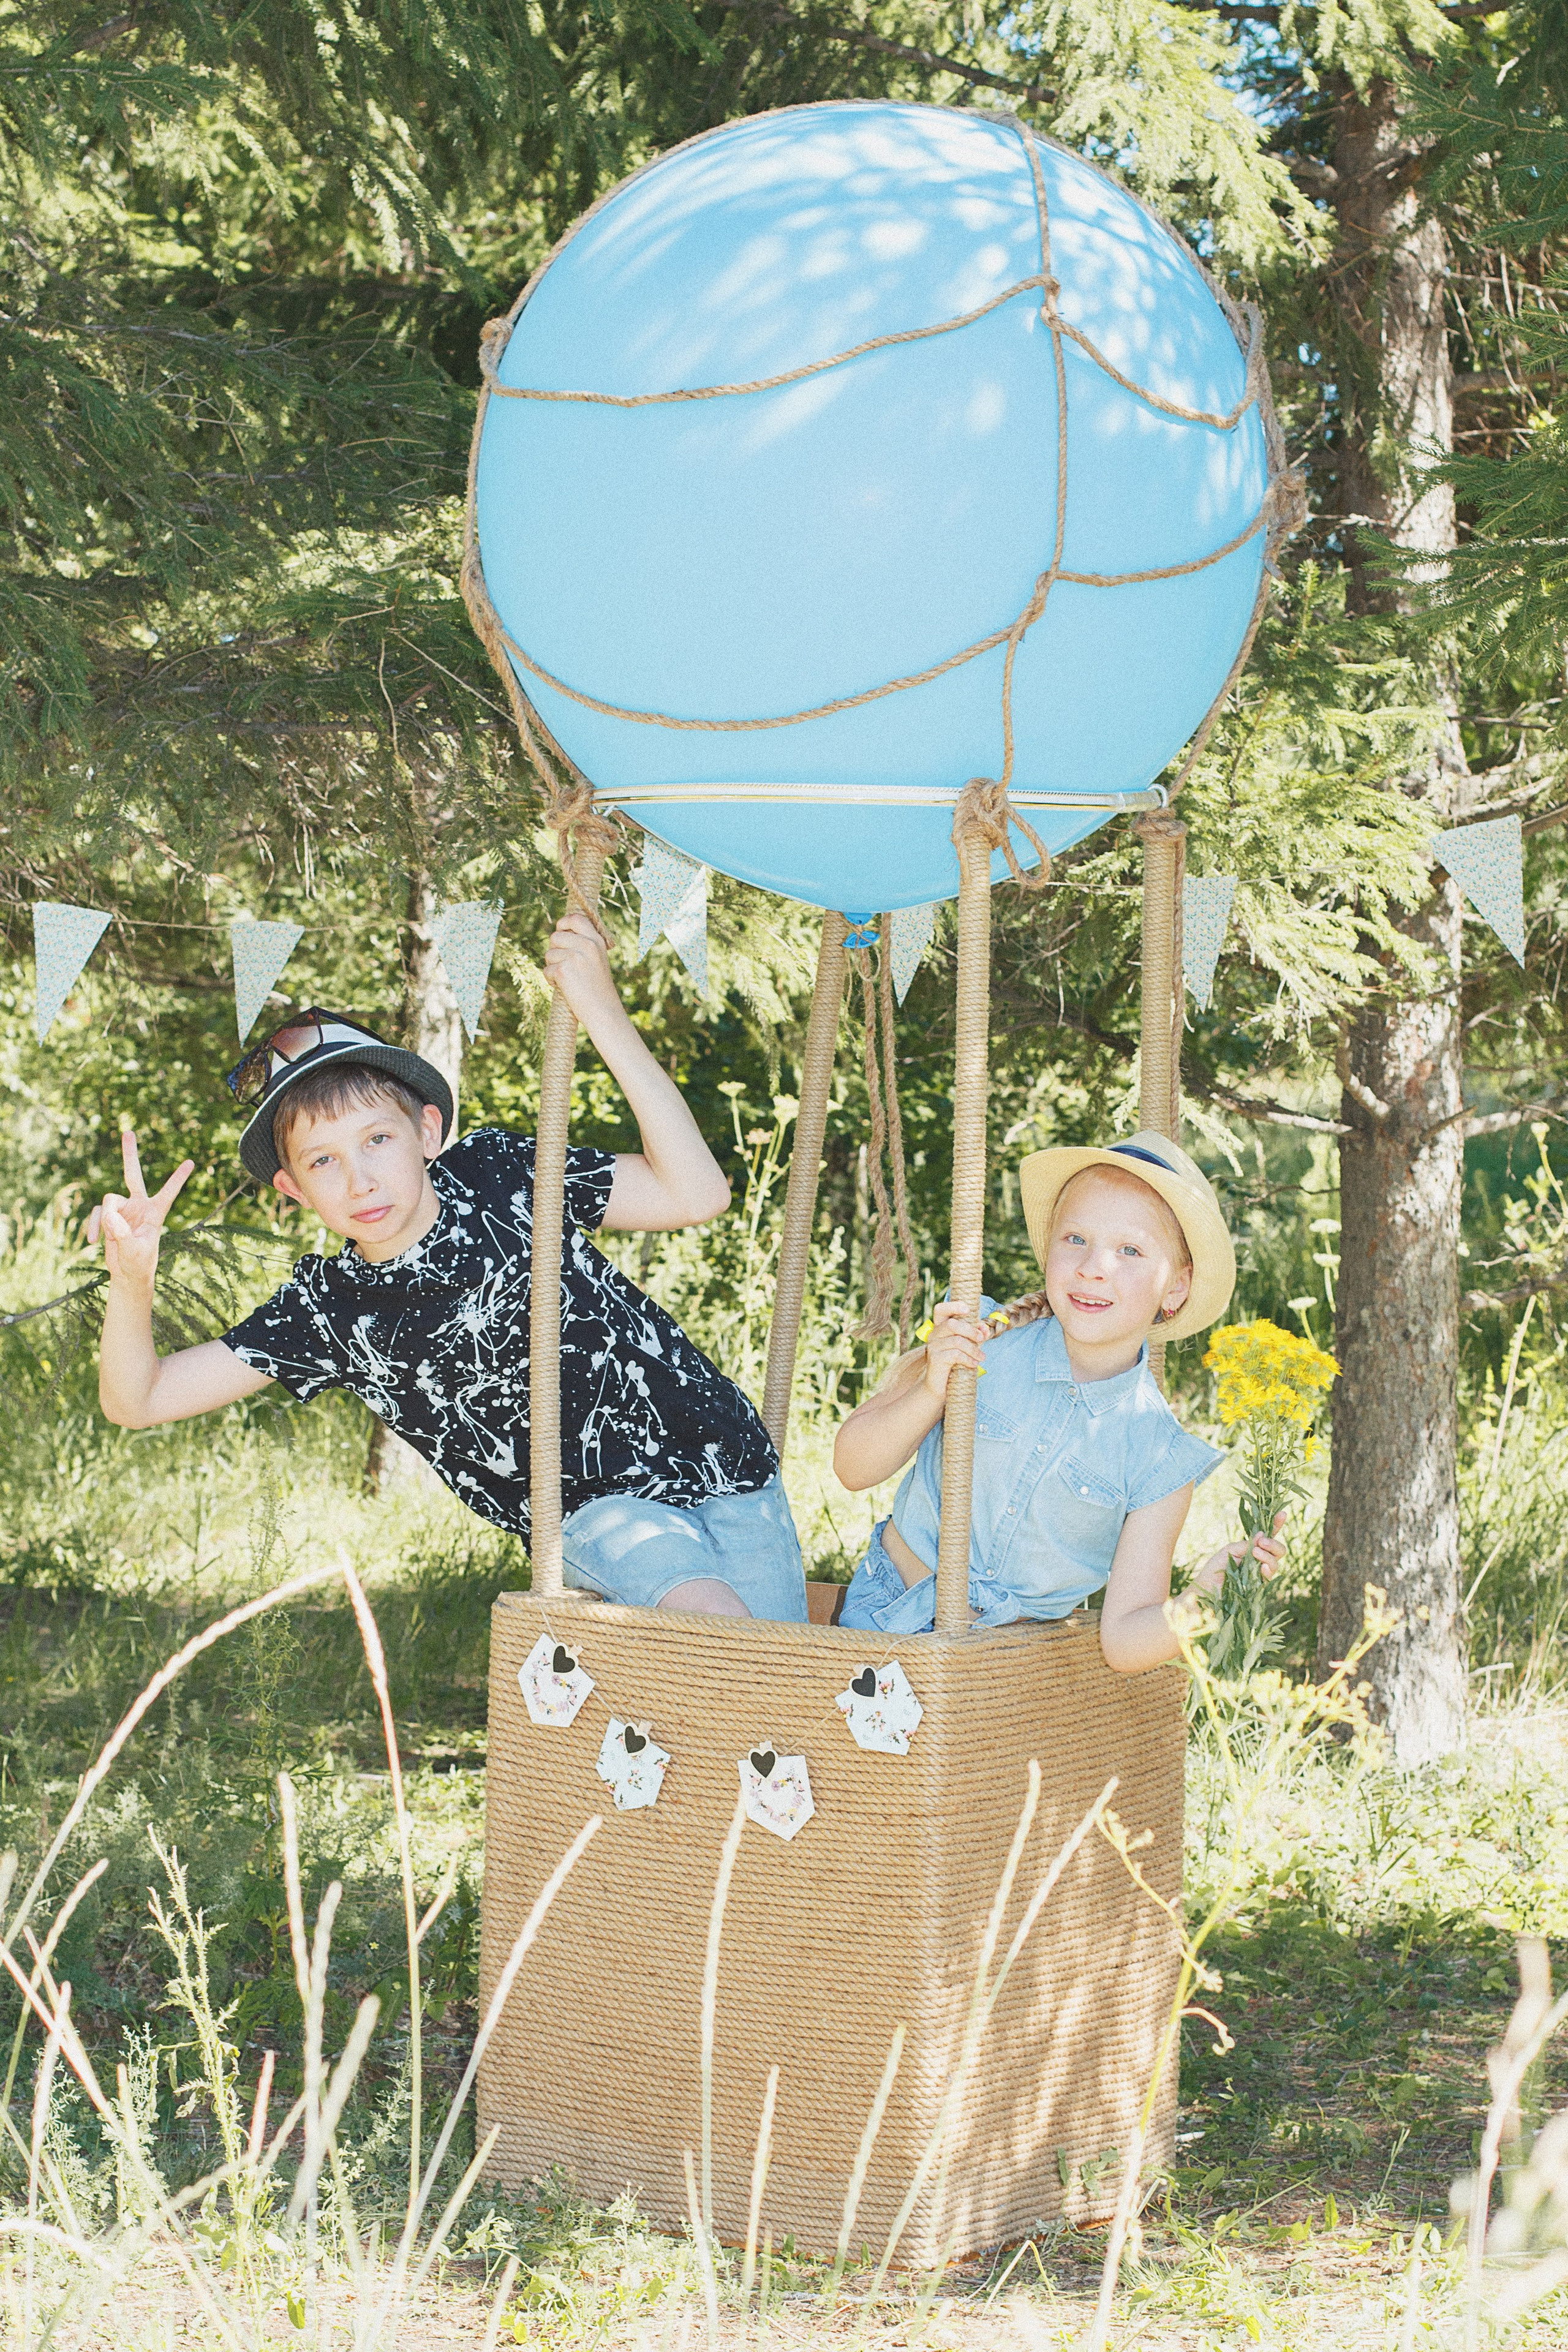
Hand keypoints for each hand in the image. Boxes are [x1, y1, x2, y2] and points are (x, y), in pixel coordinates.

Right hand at [85, 1128, 194, 1289]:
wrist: (127, 1273)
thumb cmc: (138, 1263)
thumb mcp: (134, 1250)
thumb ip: (122, 1233)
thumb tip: (109, 1214)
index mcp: (155, 1213)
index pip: (168, 1192)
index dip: (178, 1178)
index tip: (191, 1162)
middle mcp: (139, 1205)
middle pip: (133, 1174)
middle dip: (129, 1154)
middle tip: (128, 1131)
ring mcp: (123, 1209)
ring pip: (108, 1200)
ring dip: (106, 1219)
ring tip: (109, 1238)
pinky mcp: (109, 1216)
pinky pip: (97, 1213)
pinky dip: (93, 1225)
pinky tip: (92, 1241)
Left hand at [542, 911, 621, 1027]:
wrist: (603, 1011)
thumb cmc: (599, 988)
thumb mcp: (597, 959)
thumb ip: (583, 945)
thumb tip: (558, 933)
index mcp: (596, 940)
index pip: (575, 918)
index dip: (563, 923)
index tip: (560, 930)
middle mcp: (587, 945)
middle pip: (555, 937)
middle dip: (555, 951)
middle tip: (565, 966)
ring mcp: (575, 957)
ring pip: (549, 954)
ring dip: (553, 967)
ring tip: (569, 980)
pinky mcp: (563, 971)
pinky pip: (546, 970)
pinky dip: (551, 980)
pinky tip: (564, 988)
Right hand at [920, 1300, 986, 1402]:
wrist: (941, 1386)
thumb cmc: (955, 1363)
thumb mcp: (968, 1346)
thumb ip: (976, 1335)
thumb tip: (985, 1328)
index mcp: (940, 1327)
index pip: (941, 1309)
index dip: (953, 1306)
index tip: (968, 1309)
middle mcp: (934, 1334)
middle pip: (952, 1324)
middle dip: (971, 1330)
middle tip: (982, 1339)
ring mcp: (933, 1346)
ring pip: (957, 1341)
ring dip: (973, 1349)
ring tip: (981, 1357)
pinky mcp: (935, 1359)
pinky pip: (955, 1355)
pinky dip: (968, 1359)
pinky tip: (973, 1364)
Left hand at [1193, 1511, 1286, 1597]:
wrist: (1208, 1586)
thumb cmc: (1216, 1567)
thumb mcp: (1230, 1549)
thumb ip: (1247, 1544)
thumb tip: (1263, 1534)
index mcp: (1253, 1548)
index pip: (1269, 1535)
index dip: (1276, 1524)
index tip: (1282, 1513)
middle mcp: (1260, 1559)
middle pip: (1279, 1550)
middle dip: (1274, 1543)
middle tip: (1262, 1542)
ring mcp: (1261, 1573)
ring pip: (1275, 1562)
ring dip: (1267, 1555)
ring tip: (1255, 1553)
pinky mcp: (1259, 1586)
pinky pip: (1269, 1575)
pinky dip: (1267, 1568)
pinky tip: (1261, 1567)